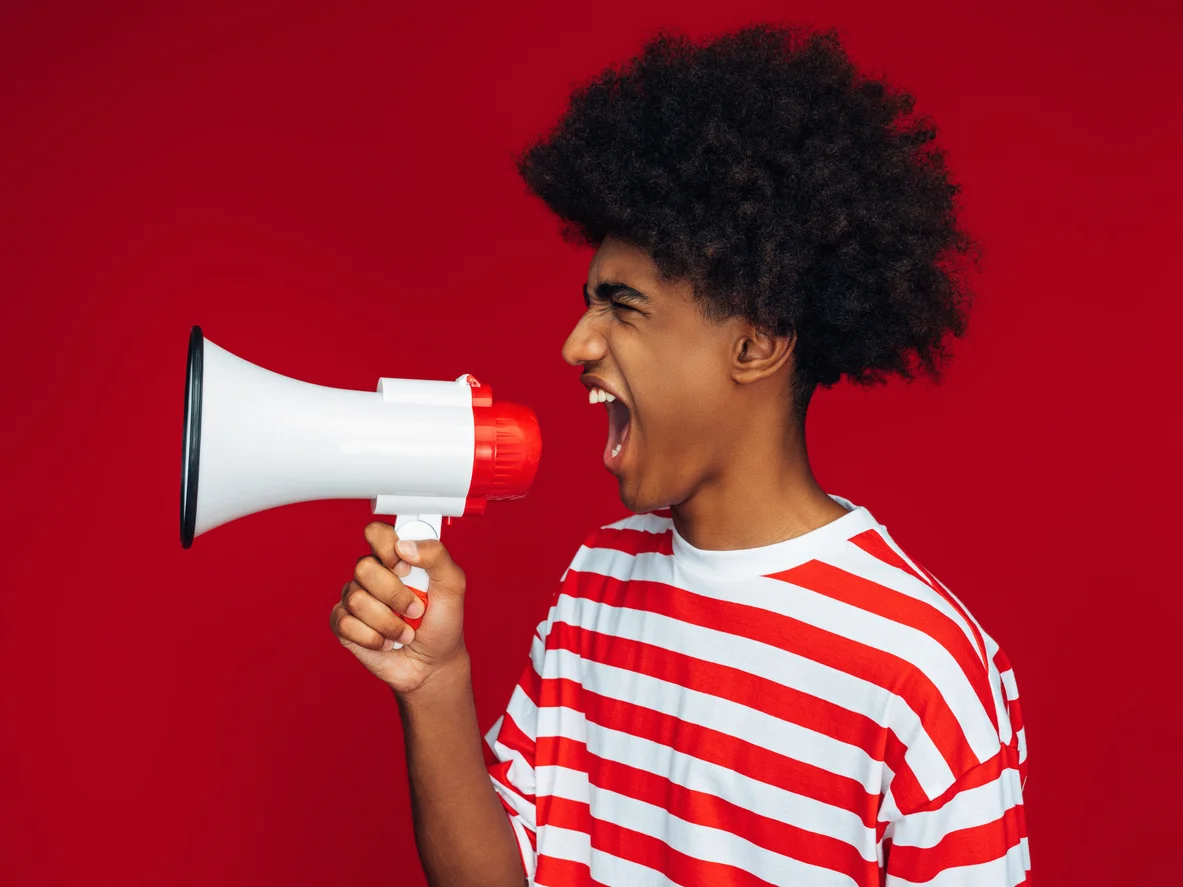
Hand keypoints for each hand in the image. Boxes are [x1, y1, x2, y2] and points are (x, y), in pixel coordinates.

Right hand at [329, 521, 467, 695]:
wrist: (433, 664)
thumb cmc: (442, 622)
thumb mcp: (453, 585)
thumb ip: (436, 556)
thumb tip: (404, 545)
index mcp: (396, 557)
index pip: (376, 533)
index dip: (387, 548)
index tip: (406, 569)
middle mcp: (372, 574)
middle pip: (363, 568)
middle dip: (395, 596)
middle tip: (415, 611)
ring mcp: (355, 598)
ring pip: (356, 600)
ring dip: (389, 623)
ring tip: (405, 632)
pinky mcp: (344, 625)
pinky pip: (346, 624)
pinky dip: (374, 639)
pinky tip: (387, 642)